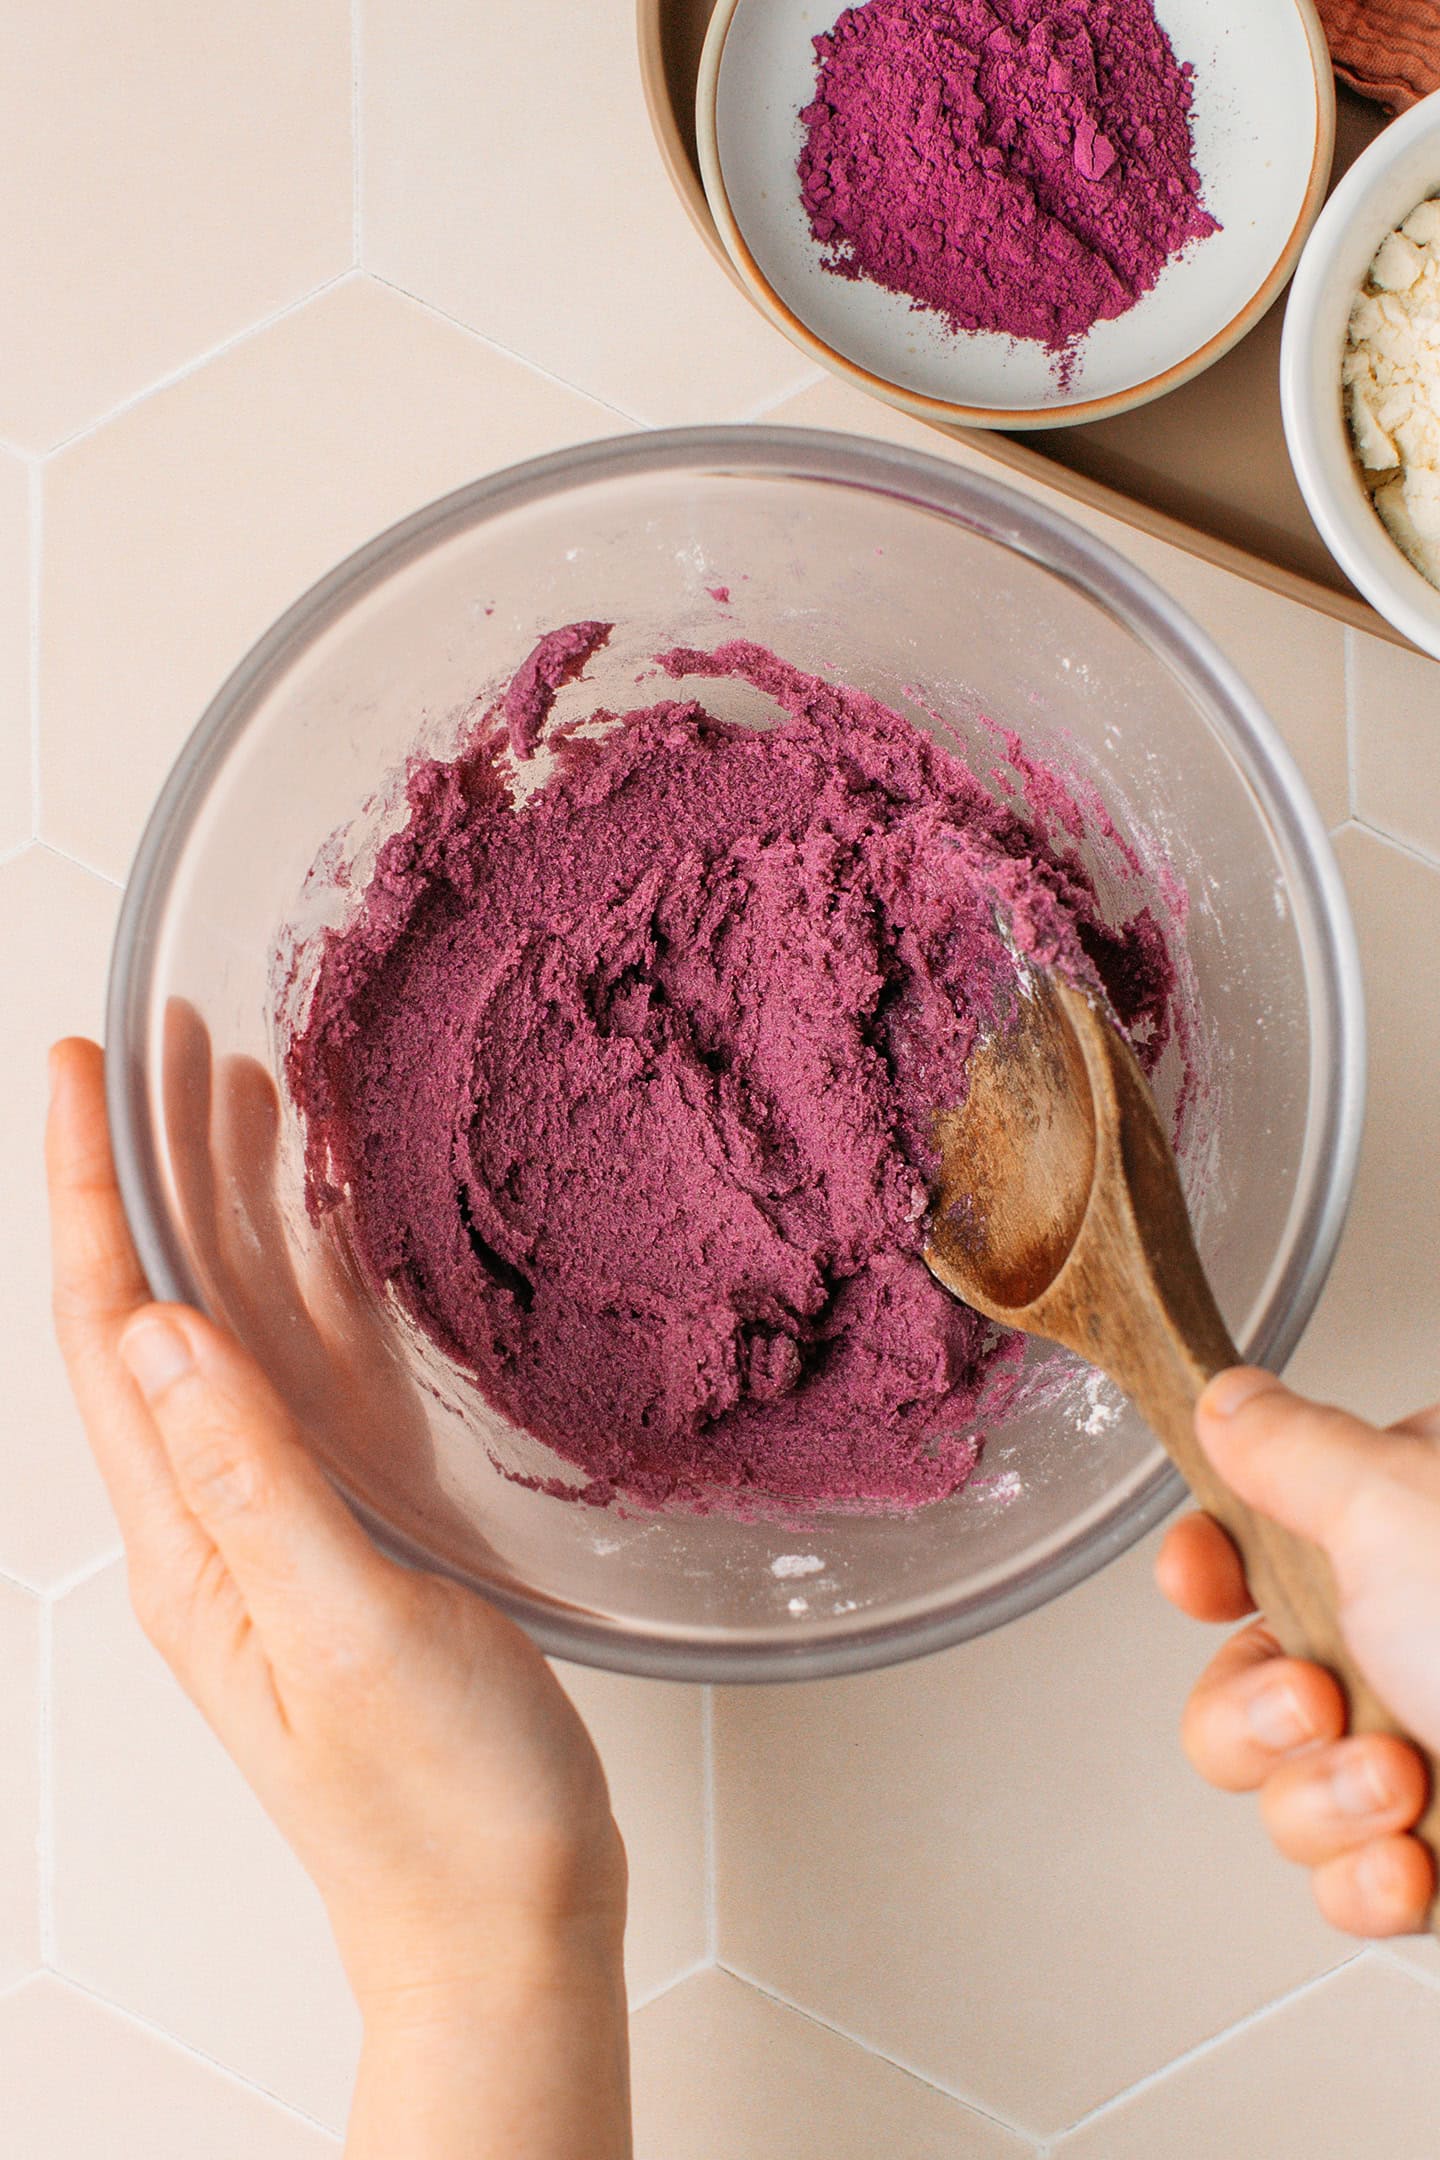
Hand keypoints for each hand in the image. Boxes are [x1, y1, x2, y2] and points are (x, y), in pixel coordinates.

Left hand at [47, 1038, 631, 2158]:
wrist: (501, 1916)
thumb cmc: (433, 1803)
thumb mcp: (342, 1628)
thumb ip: (252, 1475)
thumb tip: (158, 1327)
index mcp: (186, 1541)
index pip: (104, 1334)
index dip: (83, 1193)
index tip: (81, 1073)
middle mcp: (212, 1521)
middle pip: (155, 1311)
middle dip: (144, 1170)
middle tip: (166, 1048)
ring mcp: (280, 1525)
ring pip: (231, 1334)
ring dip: (222, 1213)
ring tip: (239, 1100)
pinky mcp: (353, 1532)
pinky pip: (309, 1381)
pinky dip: (304, 1288)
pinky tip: (327, 1241)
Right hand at [1157, 1367, 1439, 1938]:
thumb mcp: (1401, 1505)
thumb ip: (1291, 1448)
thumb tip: (1229, 1400)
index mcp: (1404, 1530)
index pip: (1256, 1536)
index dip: (1208, 1564)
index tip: (1210, 1578)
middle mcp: (1409, 1635)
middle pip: (1241, 1674)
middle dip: (1257, 1709)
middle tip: (1319, 1700)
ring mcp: (1429, 1744)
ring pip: (1280, 1785)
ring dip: (1323, 1799)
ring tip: (1402, 1783)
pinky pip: (1342, 1880)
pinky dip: (1365, 1881)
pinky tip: (1412, 1861)